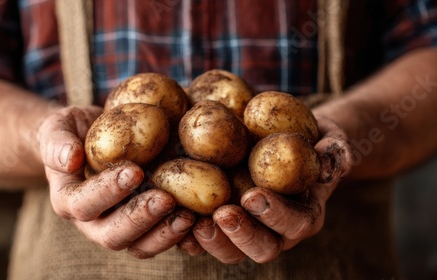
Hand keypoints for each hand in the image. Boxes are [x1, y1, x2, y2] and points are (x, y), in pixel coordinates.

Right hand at [37, 106, 195, 257]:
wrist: (92, 140)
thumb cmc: (74, 131)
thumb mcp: (58, 127)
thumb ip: (56, 141)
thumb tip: (70, 158)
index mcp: (68, 200)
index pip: (84, 204)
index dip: (107, 192)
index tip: (134, 171)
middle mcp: (93, 222)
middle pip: (113, 235)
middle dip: (140, 219)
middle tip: (166, 198)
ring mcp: (120, 227)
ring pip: (139, 245)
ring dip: (164, 234)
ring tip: (189, 215)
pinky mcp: (144, 227)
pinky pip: (160, 240)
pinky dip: (181, 237)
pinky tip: (201, 222)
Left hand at [185, 115, 351, 262]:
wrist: (287, 141)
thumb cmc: (312, 138)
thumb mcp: (330, 138)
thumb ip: (334, 151)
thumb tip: (328, 159)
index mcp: (305, 214)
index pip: (295, 223)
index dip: (275, 214)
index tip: (253, 195)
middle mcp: (277, 231)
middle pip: (261, 247)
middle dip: (241, 234)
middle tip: (222, 213)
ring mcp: (248, 230)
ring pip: (231, 250)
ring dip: (212, 239)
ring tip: (192, 219)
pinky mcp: (223, 224)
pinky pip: (207, 238)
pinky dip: (190, 236)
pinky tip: (175, 219)